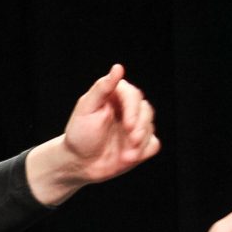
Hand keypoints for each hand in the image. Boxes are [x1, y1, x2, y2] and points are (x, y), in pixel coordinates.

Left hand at [57, 65, 160, 185]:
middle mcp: (127, 110)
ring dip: (140, 143)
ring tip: (125, 155)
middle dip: (140, 127)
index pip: (134, 96)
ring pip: (151, 127)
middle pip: (147, 110)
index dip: (133, 110)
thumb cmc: (79, 135)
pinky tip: (129, 157)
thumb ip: (102, 88)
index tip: (128, 125)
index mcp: (115, 97)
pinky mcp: (140, 144)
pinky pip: (153, 144)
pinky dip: (144, 152)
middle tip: (132, 140)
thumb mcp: (86, 109)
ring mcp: (135, 127)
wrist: (79, 164)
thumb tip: (118, 68)